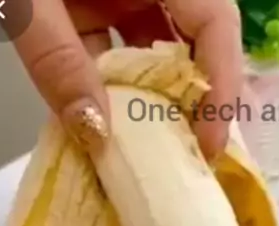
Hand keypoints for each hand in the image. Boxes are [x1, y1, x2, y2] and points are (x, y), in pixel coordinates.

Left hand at [13, 0, 242, 158]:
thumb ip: (58, 60)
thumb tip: (96, 134)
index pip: (214, 19)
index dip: (220, 83)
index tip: (208, 143)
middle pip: (197, 40)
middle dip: (196, 101)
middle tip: (191, 157)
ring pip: (160, 49)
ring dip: (156, 101)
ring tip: (152, 153)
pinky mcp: (98, 2)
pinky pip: (121, 48)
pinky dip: (116, 89)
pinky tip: (109, 128)